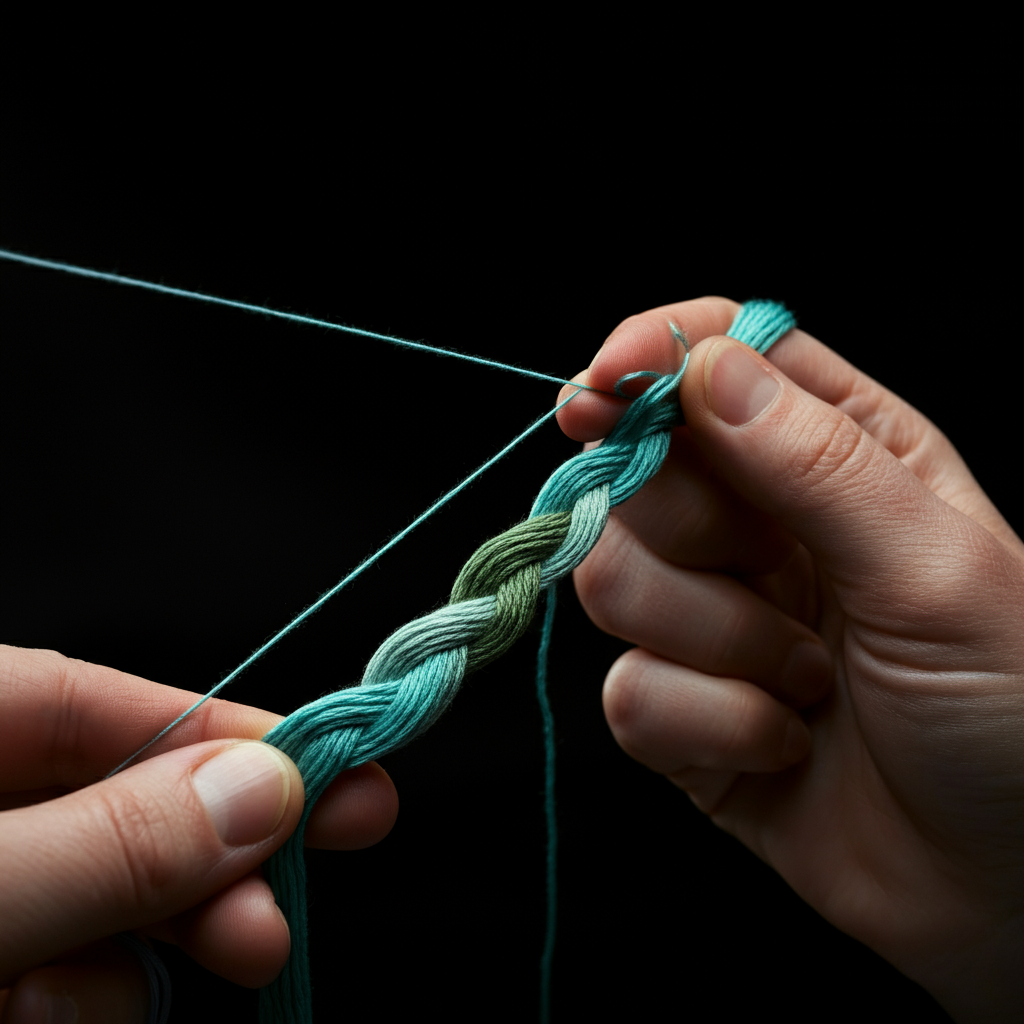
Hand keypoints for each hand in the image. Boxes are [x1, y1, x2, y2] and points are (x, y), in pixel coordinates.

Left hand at [0, 645, 397, 1022]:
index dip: (227, 733)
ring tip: (148, 989)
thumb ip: (111, 842)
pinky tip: (41, 1018)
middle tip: (280, 919)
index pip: (105, 699)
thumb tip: (267, 789)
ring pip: (100, 899)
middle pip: (118, 807)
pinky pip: (61, 970)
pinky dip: (77, 1001)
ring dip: (145, 952)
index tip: (336, 769)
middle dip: (211, 865)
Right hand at [557, 297, 1023, 1021]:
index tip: (597, 392)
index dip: (646, 359)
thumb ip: (813, 461)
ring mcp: (708, 615)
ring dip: (717, 645)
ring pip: (610, 582)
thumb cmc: (1013, 711)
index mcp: (833, 452)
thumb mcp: (935, 570)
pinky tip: (784, 742)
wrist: (1008, 891)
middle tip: (782, 580)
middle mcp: (758, 522)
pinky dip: (710, 726)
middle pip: (636, 475)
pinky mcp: (677, 707)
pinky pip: (625, 693)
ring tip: (809, 682)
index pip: (715, 357)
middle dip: (700, 541)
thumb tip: (698, 365)